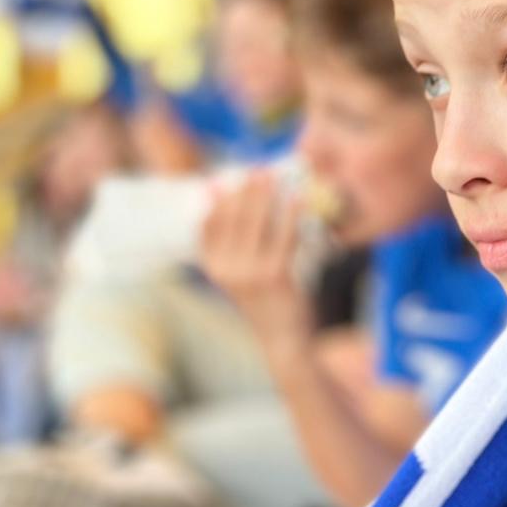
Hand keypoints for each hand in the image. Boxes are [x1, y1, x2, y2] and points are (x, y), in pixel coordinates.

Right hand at [200, 172, 312, 361]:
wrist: (282, 336)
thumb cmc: (262, 297)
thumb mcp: (237, 271)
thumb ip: (230, 239)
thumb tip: (221, 194)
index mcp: (212, 266)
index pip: (208, 222)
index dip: (218, 197)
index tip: (228, 178)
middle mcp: (226, 269)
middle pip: (234, 216)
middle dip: (246, 189)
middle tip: (258, 170)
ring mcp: (250, 272)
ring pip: (259, 221)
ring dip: (269, 195)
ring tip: (276, 177)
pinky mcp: (277, 274)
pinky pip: (285, 235)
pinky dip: (292, 214)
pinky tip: (298, 200)